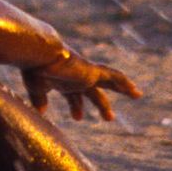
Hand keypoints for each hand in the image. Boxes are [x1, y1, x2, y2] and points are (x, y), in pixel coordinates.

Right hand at [22, 46, 141, 123]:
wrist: (39, 52)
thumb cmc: (34, 68)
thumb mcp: (36, 87)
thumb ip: (39, 98)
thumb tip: (40, 111)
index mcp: (62, 80)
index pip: (72, 95)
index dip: (76, 106)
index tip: (78, 118)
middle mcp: (75, 77)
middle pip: (92, 91)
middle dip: (100, 104)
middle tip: (109, 117)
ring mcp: (84, 74)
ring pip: (108, 82)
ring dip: (122, 89)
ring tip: (137, 94)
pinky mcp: (92, 72)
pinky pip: (113, 77)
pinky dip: (124, 82)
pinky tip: (135, 90)